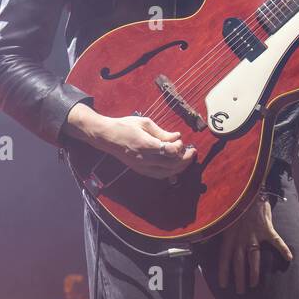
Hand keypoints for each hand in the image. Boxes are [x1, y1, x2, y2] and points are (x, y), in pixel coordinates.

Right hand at [66, 105, 195, 179]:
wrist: (106, 136)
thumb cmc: (125, 126)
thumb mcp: (145, 123)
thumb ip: (162, 132)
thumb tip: (177, 136)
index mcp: (145, 144)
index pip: (169, 151)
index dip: (179, 147)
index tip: (181, 140)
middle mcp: (144, 158)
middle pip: (171, 164)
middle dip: (185, 159)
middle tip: (192, 152)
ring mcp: (141, 166)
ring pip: (166, 173)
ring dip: (180, 167)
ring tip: (187, 159)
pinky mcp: (139, 170)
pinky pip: (158, 175)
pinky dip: (170, 173)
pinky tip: (175, 167)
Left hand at [217, 195, 292, 293]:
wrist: (247, 191)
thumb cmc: (234, 206)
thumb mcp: (222, 219)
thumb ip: (213, 231)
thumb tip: (198, 240)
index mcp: (229, 237)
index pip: (224, 258)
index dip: (224, 272)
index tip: (224, 284)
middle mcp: (240, 239)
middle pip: (239, 262)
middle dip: (238, 278)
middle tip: (240, 291)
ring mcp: (254, 235)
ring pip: (254, 257)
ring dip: (253, 272)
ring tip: (253, 284)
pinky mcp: (266, 230)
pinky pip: (276, 241)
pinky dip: (283, 249)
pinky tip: (289, 258)